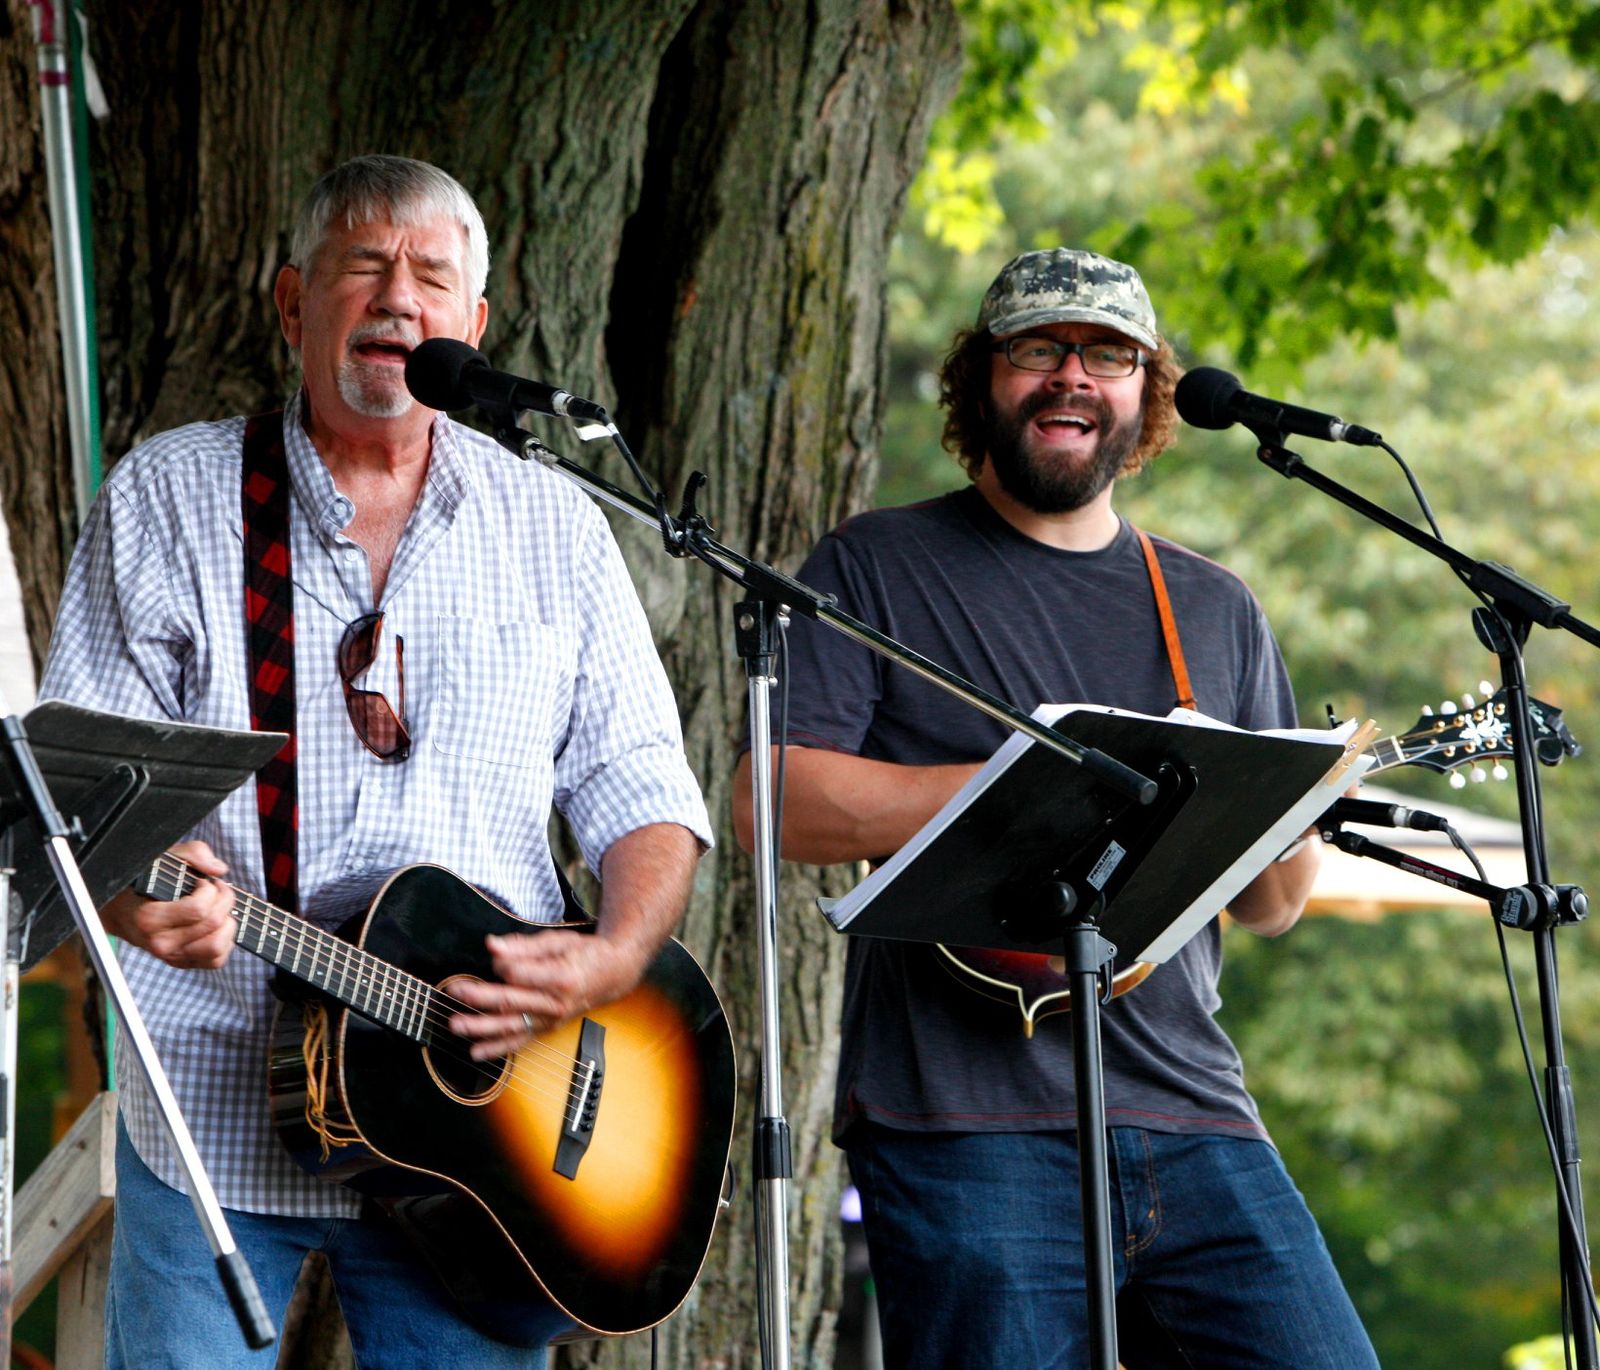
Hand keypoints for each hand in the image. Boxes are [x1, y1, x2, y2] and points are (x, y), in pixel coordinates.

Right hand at [101, 840, 236, 968]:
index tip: (202, 881)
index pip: (199, 909)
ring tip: (218, 909)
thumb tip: (219, 870)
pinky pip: (216, 961)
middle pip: (213, 924)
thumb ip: (193, 853)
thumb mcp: (164, 858)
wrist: (119, 911)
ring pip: (217, 947)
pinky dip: (224, 942)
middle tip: (216, 889)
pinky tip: (215, 925)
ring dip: (227, 923)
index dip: (210, 890)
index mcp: (150, 918)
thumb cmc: (146, 880)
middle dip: (224, 899)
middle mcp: (159, 943)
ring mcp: (170, 957)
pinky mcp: (181, 963)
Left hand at [447, 926, 651, 1060]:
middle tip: (455, 990)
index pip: (523, 974)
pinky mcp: (546, 1029)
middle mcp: (556, 1003)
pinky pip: (519, 1042)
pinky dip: (497, 1049)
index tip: (496, 956)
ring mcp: (551, 1020)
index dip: (504, 965)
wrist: (612, 975)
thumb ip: (523, 945)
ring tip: (455, 1025)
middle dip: (480, 996)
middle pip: (512, 1001)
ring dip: (481, 1027)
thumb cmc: (585, 953)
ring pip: (511, 1026)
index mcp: (562, 977)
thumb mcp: (558, 941)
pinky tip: (475, 1052)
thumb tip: (492, 946)